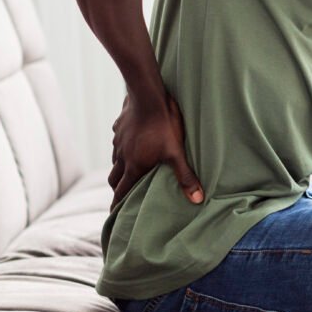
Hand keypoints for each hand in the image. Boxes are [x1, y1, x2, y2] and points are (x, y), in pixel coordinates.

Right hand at [108, 91, 203, 208]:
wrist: (147, 96)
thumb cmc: (163, 126)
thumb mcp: (176, 153)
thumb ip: (185, 177)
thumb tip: (197, 199)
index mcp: (133, 166)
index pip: (121, 192)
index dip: (118, 205)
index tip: (114, 215)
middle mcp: (121, 156)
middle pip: (114, 179)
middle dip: (117, 188)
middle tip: (121, 195)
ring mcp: (118, 141)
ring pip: (114, 160)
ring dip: (119, 168)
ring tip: (127, 171)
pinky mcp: (118, 127)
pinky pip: (117, 142)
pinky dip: (122, 149)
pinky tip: (130, 144)